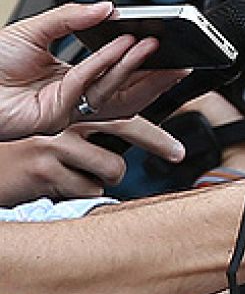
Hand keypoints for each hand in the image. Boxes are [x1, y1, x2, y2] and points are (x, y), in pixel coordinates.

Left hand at [0, 2, 186, 139]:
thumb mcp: (34, 28)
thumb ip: (72, 18)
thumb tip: (108, 8)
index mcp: (72, 80)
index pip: (118, 78)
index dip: (145, 68)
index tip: (166, 52)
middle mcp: (73, 99)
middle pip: (127, 93)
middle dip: (157, 77)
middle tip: (180, 58)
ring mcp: (67, 110)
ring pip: (114, 92)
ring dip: (137, 66)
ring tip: (152, 44)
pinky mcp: (56, 117)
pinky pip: (89, 85)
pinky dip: (107, 63)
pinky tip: (121, 46)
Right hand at [0, 117, 185, 204]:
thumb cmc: (18, 154)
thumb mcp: (51, 134)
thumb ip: (83, 132)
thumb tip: (124, 145)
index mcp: (65, 107)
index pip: (117, 103)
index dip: (147, 101)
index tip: (171, 105)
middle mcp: (61, 119)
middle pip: (125, 125)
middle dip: (158, 141)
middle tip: (177, 153)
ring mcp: (53, 143)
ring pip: (112, 167)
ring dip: (103, 177)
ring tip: (79, 175)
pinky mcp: (45, 169)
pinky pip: (89, 190)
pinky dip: (80, 193)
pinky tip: (58, 186)